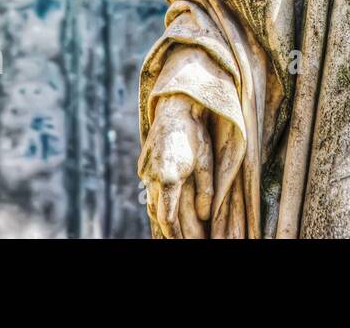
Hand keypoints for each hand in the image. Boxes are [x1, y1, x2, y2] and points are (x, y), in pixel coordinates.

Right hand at [141, 93, 212, 237]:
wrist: (175, 107)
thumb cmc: (195, 133)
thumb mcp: (207, 162)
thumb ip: (205, 191)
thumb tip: (204, 216)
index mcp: (169, 178)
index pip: (168, 218)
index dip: (175, 235)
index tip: (183, 242)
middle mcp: (152, 177)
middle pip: (158, 213)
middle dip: (171, 230)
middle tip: (183, 239)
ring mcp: (145, 171)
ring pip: (151, 202)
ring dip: (161, 216)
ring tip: (174, 230)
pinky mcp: (142, 165)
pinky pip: (149, 189)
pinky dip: (157, 201)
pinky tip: (165, 206)